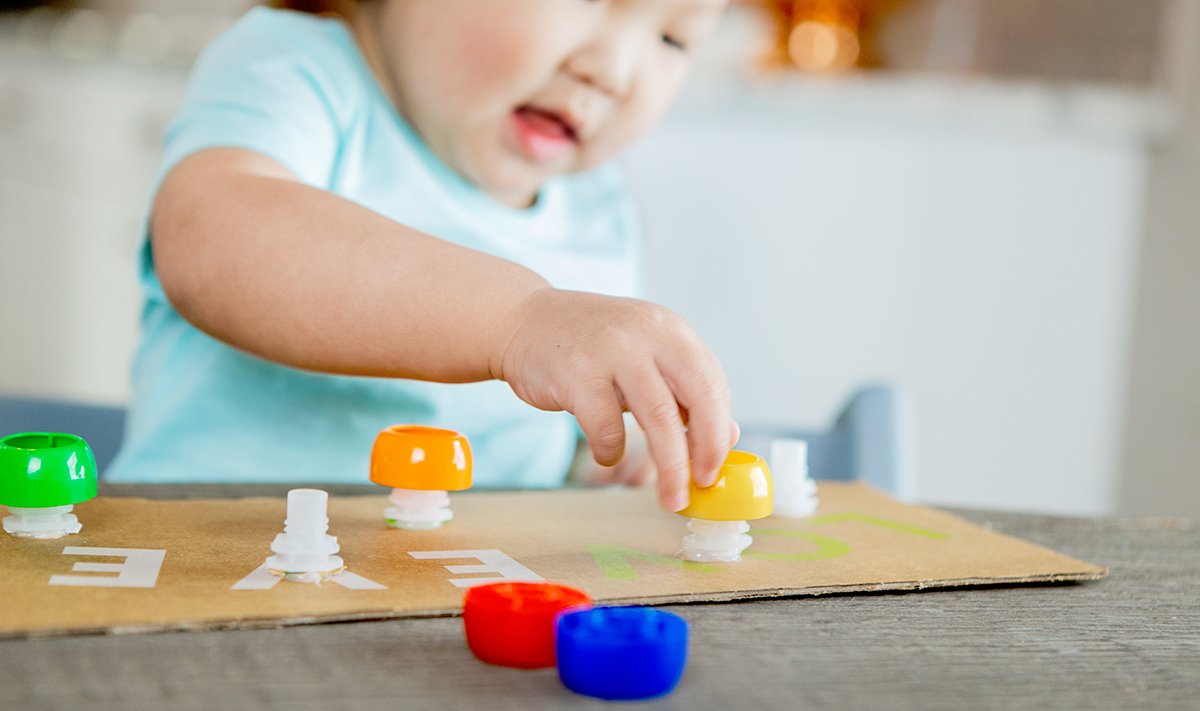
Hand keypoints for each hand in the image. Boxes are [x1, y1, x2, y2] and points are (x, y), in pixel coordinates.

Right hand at [491, 288, 737, 511]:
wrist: (522, 320)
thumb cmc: (589, 346)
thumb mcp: (644, 357)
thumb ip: (682, 391)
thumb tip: (727, 436)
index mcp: (671, 331)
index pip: (713, 385)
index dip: (720, 431)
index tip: (716, 466)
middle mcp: (648, 334)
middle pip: (697, 398)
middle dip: (706, 450)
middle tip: (703, 485)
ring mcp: (612, 350)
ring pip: (658, 417)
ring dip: (670, 466)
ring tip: (670, 497)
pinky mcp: (576, 373)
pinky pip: (606, 427)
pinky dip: (611, 451)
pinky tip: (607, 454)